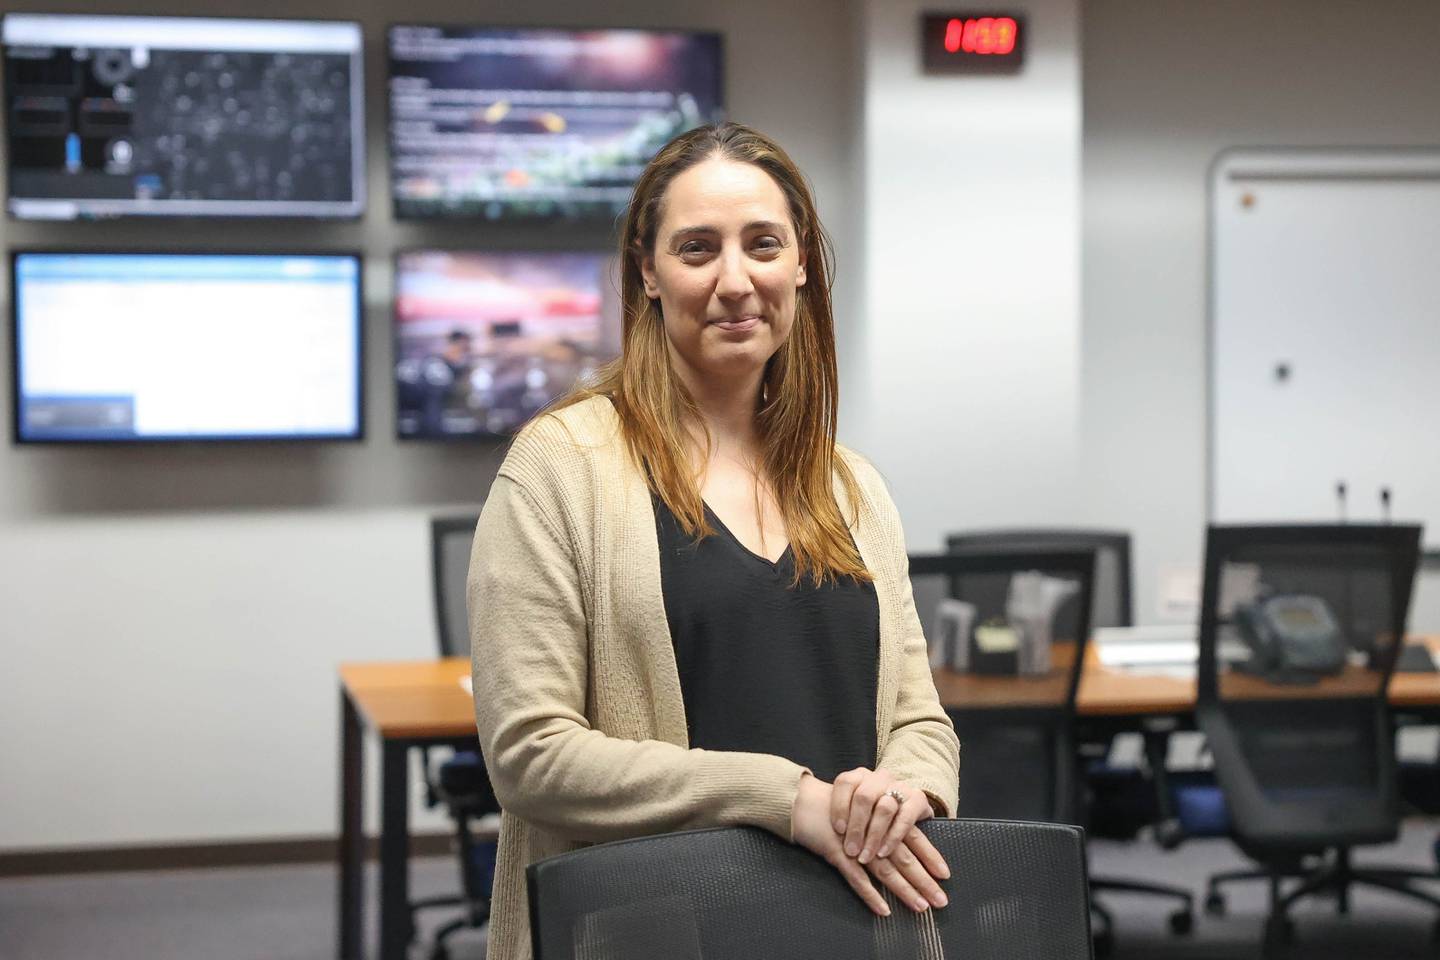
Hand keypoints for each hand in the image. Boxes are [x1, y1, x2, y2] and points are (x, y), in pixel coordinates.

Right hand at [792, 774, 949, 915]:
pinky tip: (883, 909)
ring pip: (884, 869)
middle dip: (923, 880)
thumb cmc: (838, 806)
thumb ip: (888, 822)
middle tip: (940, 900)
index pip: (914, 837)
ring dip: (903, 890)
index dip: (930, 856)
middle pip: (903, 856)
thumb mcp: (866, 809)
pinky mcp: (836, 852)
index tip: (945, 875)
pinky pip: (855, 877)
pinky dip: (870, 895)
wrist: (804, 801)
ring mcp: (854, 842)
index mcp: (884, 815)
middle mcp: (873, 828)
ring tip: (919, 906)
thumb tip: (912, 841)